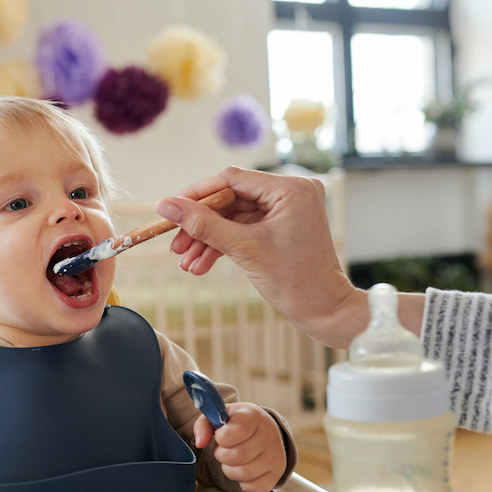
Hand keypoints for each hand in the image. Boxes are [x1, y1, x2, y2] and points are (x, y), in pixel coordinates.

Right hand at [154, 167, 365, 348]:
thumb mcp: (243, 249)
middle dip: (200, 226)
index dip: (196, 195)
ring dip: (208, 240)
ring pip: (232, 218)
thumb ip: (202, 224)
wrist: (325, 312)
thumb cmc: (295, 281)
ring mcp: (286, 210)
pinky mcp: (280, 227)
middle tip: (176, 245)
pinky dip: (223, 246)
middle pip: (229, 199)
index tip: (170, 210)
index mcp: (289, 188)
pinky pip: (243, 229)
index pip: (230, 179)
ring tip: (186, 263)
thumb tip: (166, 205)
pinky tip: (201, 265)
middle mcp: (291, 192)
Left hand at [192, 401, 286, 491]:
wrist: (263, 429)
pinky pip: (254, 488)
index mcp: (253, 416)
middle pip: (237, 456)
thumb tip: (200, 442)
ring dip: (230, 469)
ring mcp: (275, 455)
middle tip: (226, 449)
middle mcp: (269, 434)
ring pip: (243, 474)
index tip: (222, 435)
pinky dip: (244, 483)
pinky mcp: (277, 473)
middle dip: (222, 455)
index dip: (222, 437)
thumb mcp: (220, 416)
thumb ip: (204, 424)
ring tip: (233, 459)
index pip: (237, 431)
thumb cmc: (238, 423)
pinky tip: (245, 469)